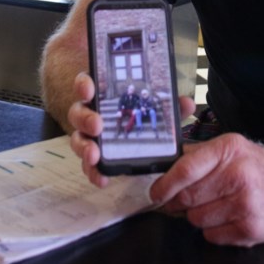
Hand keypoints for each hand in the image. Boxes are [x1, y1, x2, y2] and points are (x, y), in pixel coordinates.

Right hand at [67, 73, 196, 187]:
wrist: (135, 139)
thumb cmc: (140, 116)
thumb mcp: (156, 108)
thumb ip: (169, 105)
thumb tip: (186, 104)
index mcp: (102, 96)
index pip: (86, 84)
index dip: (84, 85)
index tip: (89, 90)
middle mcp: (90, 113)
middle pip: (77, 113)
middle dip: (85, 119)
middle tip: (97, 126)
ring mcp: (88, 136)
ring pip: (77, 139)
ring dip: (84, 147)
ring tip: (94, 156)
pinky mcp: (93, 156)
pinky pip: (87, 164)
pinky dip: (94, 172)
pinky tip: (102, 179)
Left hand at [149, 134, 263, 245]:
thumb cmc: (260, 166)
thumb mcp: (234, 147)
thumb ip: (201, 153)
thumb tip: (168, 165)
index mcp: (229, 149)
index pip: (186, 170)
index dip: (165, 185)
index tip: (155, 194)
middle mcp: (238, 175)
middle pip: (187, 198)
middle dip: (180, 202)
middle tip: (185, 200)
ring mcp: (245, 204)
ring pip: (196, 219)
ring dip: (199, 215)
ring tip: (217, 205)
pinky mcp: (250, 228)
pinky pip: (212, 236)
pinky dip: (214, 230)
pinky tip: (229, 217)